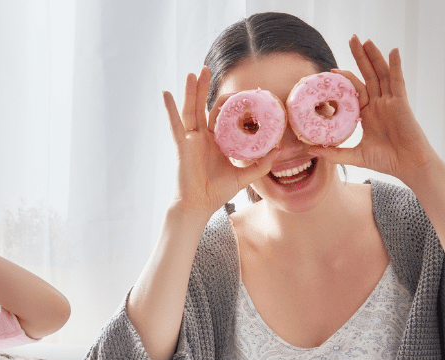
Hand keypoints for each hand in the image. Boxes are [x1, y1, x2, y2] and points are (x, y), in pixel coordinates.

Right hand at [164, 67, 278, 217]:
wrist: (199, 205)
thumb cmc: (216, 192)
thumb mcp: (243, 176)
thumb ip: (260, 164)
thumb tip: (279, 150)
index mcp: (215, 141)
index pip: (219, 116)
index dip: (226, 104)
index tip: (236, 92)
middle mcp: (201, 137)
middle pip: (202, 106)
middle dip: (204, 88)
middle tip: (207, 69)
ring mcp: (190, 140)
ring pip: (190, 110)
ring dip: (191, 91)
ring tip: (194, 73)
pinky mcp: (182, 146)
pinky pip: (175, 124)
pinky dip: (169, 109)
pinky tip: (165, 93)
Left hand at [316, 36, 438, 184]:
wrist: (408, 166)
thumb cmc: (387, 161)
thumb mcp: (355, 156)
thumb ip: (335, 153)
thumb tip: (311, 150)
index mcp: (369, 113)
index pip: (355, 90)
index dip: (345, 79)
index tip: (330, 71)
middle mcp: (380, 104)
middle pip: (368, 75)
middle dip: (360, 57)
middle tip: (352, 39)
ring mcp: (391, 102)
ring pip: (381, 74)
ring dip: (374, 56)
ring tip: (365, 40)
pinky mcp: (401, 103)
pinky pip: (398, 81)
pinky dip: (395, 66)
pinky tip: (393, 51)